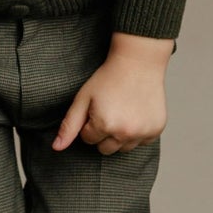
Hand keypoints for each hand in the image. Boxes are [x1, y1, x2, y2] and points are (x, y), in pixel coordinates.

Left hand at [51, 32, 173, 154]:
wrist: (138, 63)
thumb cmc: (108, 78)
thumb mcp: (83, 98)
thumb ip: (69, 125)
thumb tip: (56, 148)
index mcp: (104, 125)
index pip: (88, 139)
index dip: (89, 123)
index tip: (97, 107)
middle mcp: (125, 132)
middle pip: (106, 149)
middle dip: (104, 133)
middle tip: (109, 110)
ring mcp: (143, 132)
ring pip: (124, 148)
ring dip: (121, 135)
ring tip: (122, 111)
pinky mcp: (156, 130)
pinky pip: (141, 142)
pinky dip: (138, 132)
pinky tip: (136, 113)